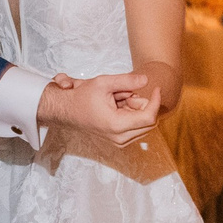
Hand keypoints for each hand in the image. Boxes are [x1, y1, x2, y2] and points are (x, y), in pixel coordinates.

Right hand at [38, 71, 159, 145]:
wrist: (67, 111)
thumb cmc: (82, 97)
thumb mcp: (104, 83)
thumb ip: (127, 81)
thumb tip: (146, 80)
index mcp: (117, 125)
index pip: (149, 117)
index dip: (156, 101)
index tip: (156, 88)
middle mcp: (120, 138)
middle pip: (150, 122)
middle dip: (143, 105)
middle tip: (127, 94)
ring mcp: (120, 142)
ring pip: (144, 125)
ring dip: (137, 110)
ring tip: (119, 100)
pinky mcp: (119, 141)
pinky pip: (137, 128)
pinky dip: (132, 115)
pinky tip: (118, 108)